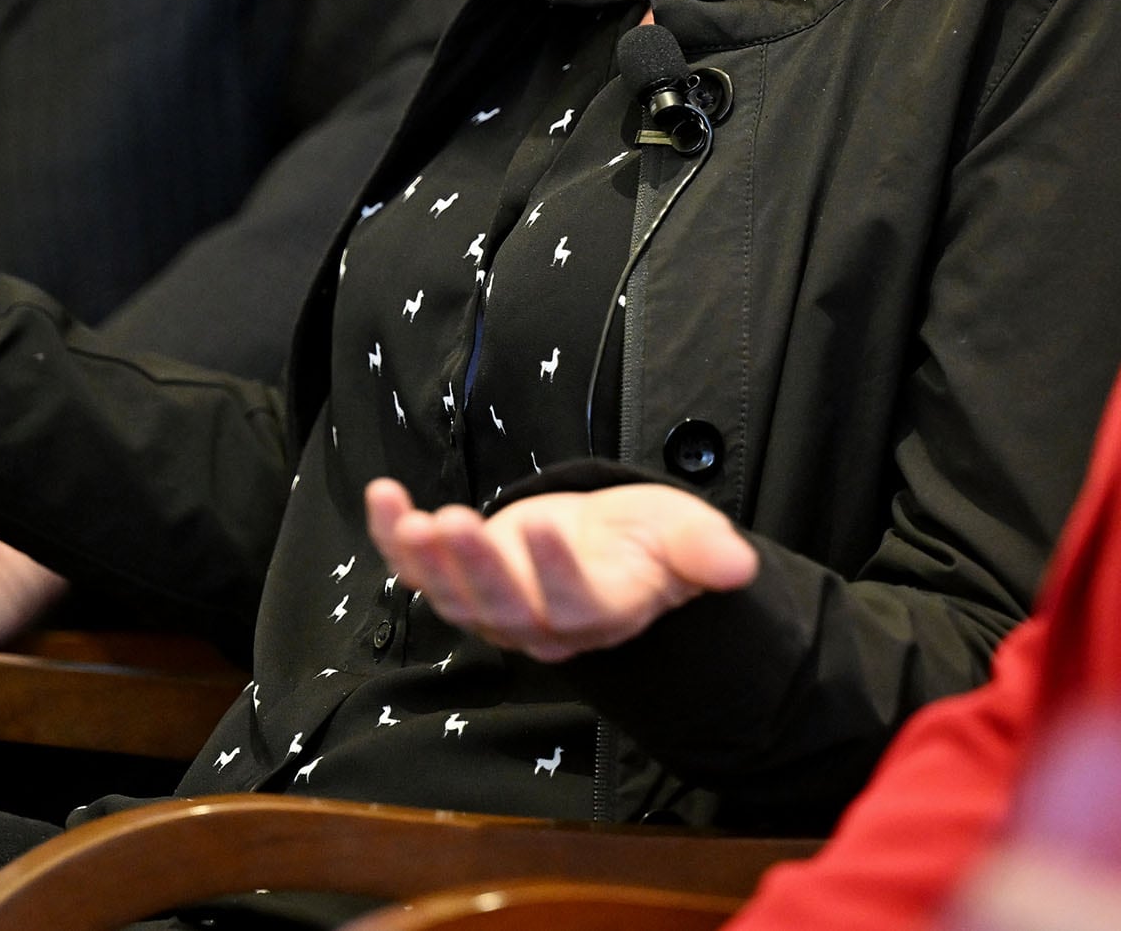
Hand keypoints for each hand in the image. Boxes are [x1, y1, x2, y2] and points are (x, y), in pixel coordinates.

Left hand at [364, 478, 758, 660]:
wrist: (604, 551)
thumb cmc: (645, 542)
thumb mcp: (682, 534)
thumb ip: (702, 551)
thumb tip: (739, 564)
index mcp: (598, 612)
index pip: (574, 604)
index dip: (555, 572)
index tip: (542, 529)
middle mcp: (539, 623)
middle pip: (503, 606)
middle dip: (476, 565)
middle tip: (457, 522)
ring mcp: (491, 608)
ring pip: (454, 596)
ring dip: (427, 560)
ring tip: (412, 519)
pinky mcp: (457, 580)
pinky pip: (416, 568)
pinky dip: (392, 536)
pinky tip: (382, 496)